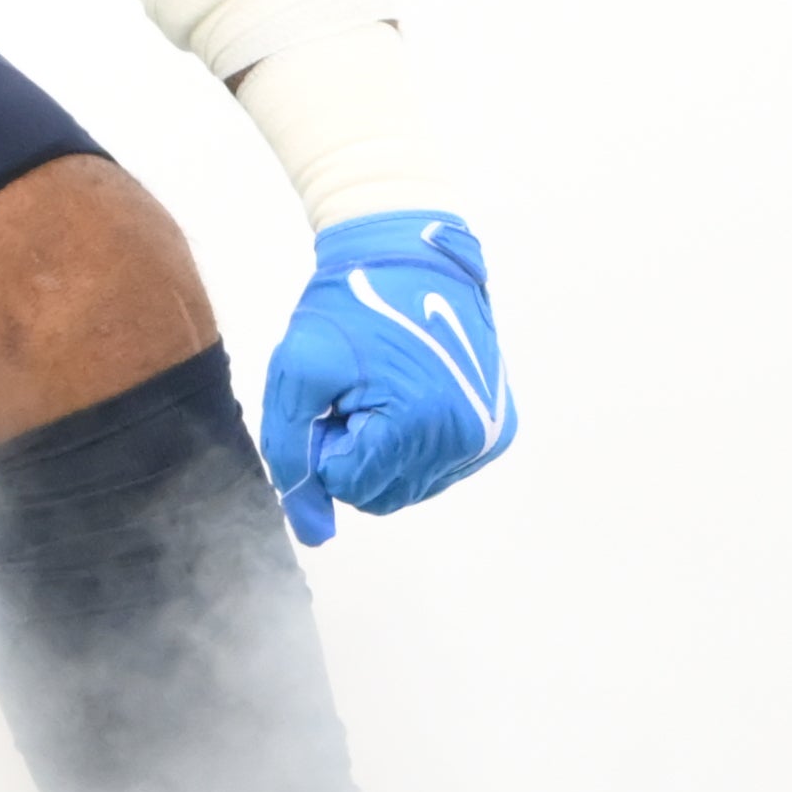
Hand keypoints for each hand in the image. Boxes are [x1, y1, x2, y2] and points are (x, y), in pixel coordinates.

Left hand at [258, 211, 508, 544]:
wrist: (409, 256)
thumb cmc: (347, 308)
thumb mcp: (298, 373)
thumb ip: (294, 456)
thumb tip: (315, 535)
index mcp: (420, 423)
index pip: (348, 485)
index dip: (325, 440)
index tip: (331, 395)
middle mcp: (466, 438)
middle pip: (380, 495)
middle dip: (352, 452)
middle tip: (349, 394)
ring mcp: (487, 438)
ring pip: (408, 488)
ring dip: (380, 452)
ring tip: (378, 391)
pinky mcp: (497, 432)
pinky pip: (437, 470)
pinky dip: (410, 446)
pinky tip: (406, 397)